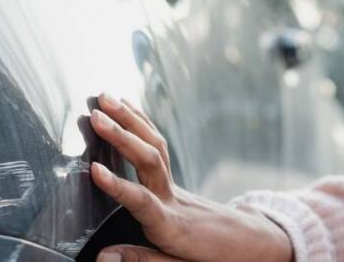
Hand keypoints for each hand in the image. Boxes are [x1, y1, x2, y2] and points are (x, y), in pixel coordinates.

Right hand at [88, 93, 292, 261]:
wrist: (249, 245)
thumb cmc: (213, 258)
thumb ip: (142, 260)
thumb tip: (102, 256)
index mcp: (171, 225)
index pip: (142, 201)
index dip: (118, 187)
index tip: (94, 169)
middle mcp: (173, 198)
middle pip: (150, 160)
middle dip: (122, 136)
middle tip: (95, 114)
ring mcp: (175, 186)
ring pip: (155, 147)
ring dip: (131, 120)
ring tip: (105, 97)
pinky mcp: (174, 182)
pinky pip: (158, 147)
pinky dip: (142, 125)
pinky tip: (127, 109)